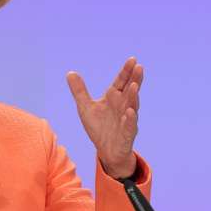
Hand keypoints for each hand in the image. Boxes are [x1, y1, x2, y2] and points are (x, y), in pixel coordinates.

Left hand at [66, 57, 142, 178]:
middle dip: (135, 79)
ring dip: (134, 96)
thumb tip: (70, 72)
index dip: (126, 71)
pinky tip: (130, 112)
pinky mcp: (127, 133)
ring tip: (134, 85)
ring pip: (132, 106)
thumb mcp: (85, 107)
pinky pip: (130, 125)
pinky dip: (130, 119)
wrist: (106, 150)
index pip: (121, 81)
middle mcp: (123, 105)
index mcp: (114, 97)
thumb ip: (79, 91)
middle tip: (139, 67)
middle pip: (130, 90)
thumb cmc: (99, 127)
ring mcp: (127, 119)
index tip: (132, 59)